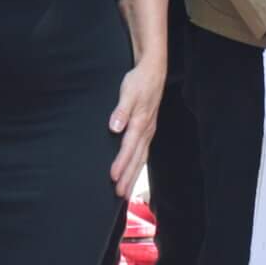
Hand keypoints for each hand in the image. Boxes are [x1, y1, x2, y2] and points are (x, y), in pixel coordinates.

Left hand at [106, 54, 164, 195]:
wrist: (153, 69)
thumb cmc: (140, 80)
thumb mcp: (128, 91)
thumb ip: (121, 110)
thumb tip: (115, 127)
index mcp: (141, 122)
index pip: (129, 147)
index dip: (120, 163)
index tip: (112, 177)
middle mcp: (146, 130)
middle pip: (137, 158)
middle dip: (128, 177)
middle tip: (119, 195)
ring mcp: (149, 130)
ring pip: (141, 157)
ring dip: (133, 174)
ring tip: (126, 191)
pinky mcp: (148, 128)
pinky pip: (143, 151)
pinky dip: (138, 164)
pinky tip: (134, 170)